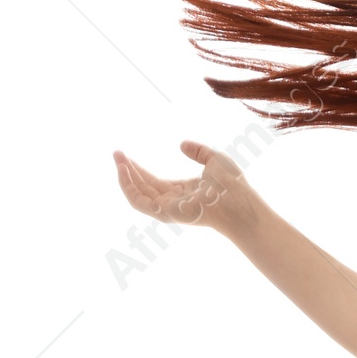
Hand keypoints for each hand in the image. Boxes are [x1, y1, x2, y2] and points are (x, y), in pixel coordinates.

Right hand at [112, 140, 257, 235]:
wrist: (240, 201)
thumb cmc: (233, 185)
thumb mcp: (214, 159)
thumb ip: (198, 151)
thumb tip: (181, 144)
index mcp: (183, 192)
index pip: (154, 183)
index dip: (139, 170)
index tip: (126, 155)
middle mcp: (174, 202)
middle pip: (143, 188)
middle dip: (128, 171)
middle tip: (117, 153)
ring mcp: (169, 209)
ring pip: (138, 196)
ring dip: (125, 177)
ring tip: (118, 158)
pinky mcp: (166, 213)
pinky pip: (140, 202)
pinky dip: (129, 187)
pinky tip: (124, 170)